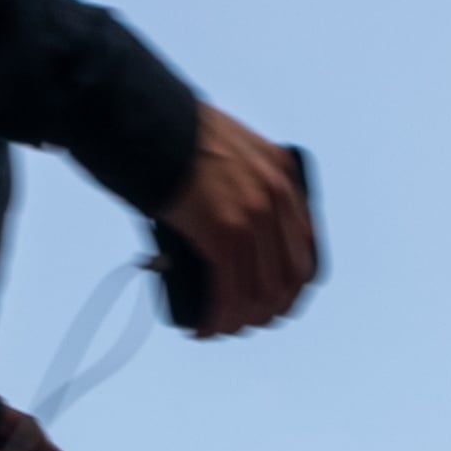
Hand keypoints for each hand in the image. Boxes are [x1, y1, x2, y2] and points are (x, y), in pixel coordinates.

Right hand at [155, 105, 314, 338]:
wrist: (145, 121)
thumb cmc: (173, 135)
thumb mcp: (229, 149)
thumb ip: (243, 182)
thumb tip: (230, 231)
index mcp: (282, 172)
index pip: (305, 246)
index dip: (291, 284)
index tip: (274, 299)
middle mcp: (275, 196)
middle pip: (289, 277)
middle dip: (270, 308)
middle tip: (248, 320)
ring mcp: (252, 215)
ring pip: (261, 292)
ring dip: (242, 319)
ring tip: (223, 327)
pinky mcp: (223, 233)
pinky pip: (230, 293)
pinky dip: (219, 318)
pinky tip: (206, 328)